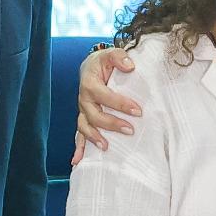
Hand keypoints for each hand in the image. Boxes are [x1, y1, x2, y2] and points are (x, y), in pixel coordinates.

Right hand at [71, 47, 140, 164]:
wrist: (92, 67)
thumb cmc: (104, 62)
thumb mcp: (111, 54)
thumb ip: (120, 56)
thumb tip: (130, 66)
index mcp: (90, 84)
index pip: (104, 96)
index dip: (120, 104)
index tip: (138, 111)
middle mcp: (84, 99)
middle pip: (94, 115)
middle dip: (111, 124)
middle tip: (130, 130)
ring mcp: (83, 111)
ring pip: (84, 127)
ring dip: (94, 138)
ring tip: (106, 146)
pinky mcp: (84, 118)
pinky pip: (79, 134)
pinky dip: (78, 148)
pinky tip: (78, 161)